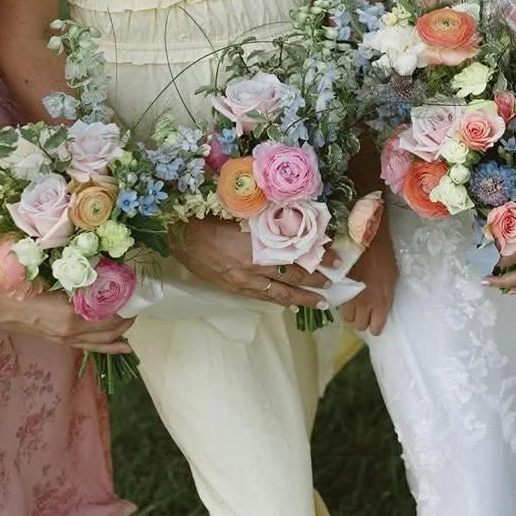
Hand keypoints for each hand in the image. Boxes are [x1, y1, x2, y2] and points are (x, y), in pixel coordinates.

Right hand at [0, 268, 133, 353]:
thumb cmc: (23, 285)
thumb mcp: (56, 277)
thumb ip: (83, 280)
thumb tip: (109, 274)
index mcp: (72, 314)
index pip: (111, 312)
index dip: (127, 303)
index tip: (138, 291)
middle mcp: (72, 330)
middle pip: (111, 328)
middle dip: (129, 317)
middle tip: (139, 303)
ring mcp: (66, 339)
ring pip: (103, 340)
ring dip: (121, 331)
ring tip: (134, 320)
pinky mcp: (61, 341)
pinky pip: (91, 346)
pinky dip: (110, 346)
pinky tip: (124, 347)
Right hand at [172, 217, 336, 309]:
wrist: (178, 233)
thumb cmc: (210, 215)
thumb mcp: (244, 212)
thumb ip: (270, 221)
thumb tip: (297, 222)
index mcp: (258, 245)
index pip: (299, 255)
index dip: (319, 259)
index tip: (337, 260)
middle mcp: (253, 267)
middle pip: (291, 278)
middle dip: (315, 283)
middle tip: (334, 286)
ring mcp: (242, 280)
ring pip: (278, 293)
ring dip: (300, 299)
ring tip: (319, 303)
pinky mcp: (231, 288)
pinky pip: (259, 296)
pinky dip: (276, 300)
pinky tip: (287, 303)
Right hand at [341, 237, 397, 335]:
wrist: (364, 238)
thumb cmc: (383, 255)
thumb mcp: (391, 278)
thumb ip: (385, 296)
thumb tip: (380, 307)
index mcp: (381, 301)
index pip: (375, 328)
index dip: (375, 326)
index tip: (375, 323)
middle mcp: (364, 303)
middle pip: (359, 325)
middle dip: (363, 320)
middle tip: (365, 311)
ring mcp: (348, 296)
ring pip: (347, 317)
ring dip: (352, 312)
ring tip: (355, 303)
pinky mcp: (336, 288)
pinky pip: (338, 303)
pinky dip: (342, 302)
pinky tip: (347, 294)